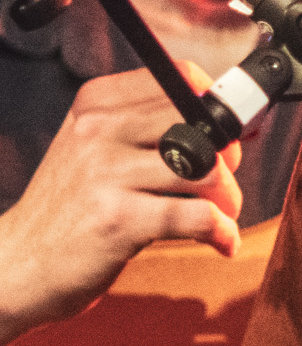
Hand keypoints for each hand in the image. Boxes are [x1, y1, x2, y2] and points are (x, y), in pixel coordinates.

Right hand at [0, 63, 243, 345]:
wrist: (14, 266)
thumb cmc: (70, 210)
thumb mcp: (94, 151)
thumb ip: (150, 129)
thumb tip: (235, 120)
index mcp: (95, 105)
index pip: (180, 78)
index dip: (215, 105)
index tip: (227, 133)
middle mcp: (97, 131)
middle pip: (200, 125)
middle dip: (227, 155)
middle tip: (221, 183)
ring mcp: (105, 175)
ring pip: (206, 170)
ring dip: (227, 198)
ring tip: (221, 214)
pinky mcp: (117, 220)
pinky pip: (198, 216)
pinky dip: (222, 231)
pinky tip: (220, 241)